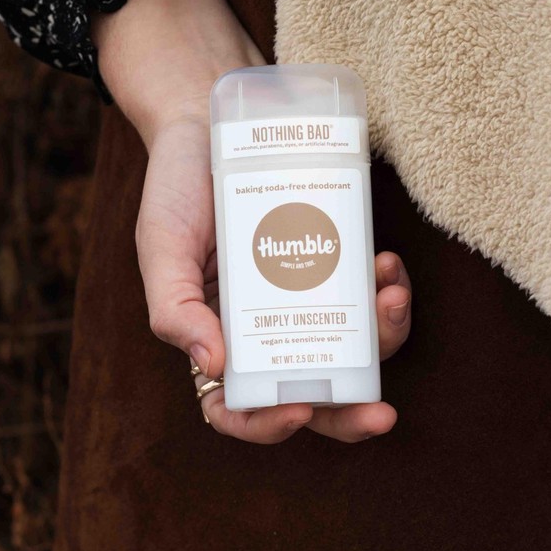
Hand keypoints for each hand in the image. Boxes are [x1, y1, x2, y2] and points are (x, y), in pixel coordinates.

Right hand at [92, 0, 411, 443]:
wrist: (210, 126)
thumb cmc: (177, 190)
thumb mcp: (161, 248)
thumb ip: (174, 309)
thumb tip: (215, 368)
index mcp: (216, 337)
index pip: (237, 406)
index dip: (266, 424)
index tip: (297, 405)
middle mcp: (263, 327)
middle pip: (309, 392)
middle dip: (349, 412)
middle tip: (382, 413)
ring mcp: (301, 296)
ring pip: (350, 346)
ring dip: (381, 338)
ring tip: (389, 298)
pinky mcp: (331, 261)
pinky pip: (365, 293)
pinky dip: (384, 289)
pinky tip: (385, 265)